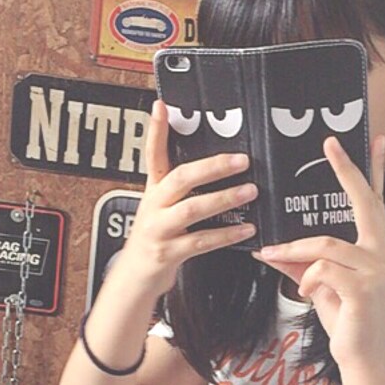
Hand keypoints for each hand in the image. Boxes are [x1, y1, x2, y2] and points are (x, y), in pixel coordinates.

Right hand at [115, 101, 256, 296]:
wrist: (135, 277)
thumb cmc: (155, 239)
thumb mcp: (161, 208)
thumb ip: (180, 187)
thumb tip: (213, 166)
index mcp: (153, 190)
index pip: (152, 154)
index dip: (156, 130)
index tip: (162, 107)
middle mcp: (154, 206)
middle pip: (180, 178)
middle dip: (212, 166)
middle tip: (241, 160)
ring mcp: (159, 229)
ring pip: (192, 208)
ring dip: (224, 198)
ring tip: (249, 191)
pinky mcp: (168, 252)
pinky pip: (201, 242)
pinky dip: (226, 235)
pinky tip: (246, 228)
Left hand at [253, 135, 384, 369]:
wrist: (362, 357)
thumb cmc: (347, 320)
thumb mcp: (320, 285)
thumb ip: (302, 263)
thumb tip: (270, 248)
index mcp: (378, 247)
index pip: (374, 201)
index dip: (372, 171)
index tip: (372, 141)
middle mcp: (383, 252)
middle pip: (363, 203)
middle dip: (346, 171)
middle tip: (330, 144)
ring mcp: (378, 269)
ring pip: (325, 244)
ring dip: (294, 250)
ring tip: (275, 256)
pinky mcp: (365, 288)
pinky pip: (322, 269)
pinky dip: (305, 278)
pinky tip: (304, 293)